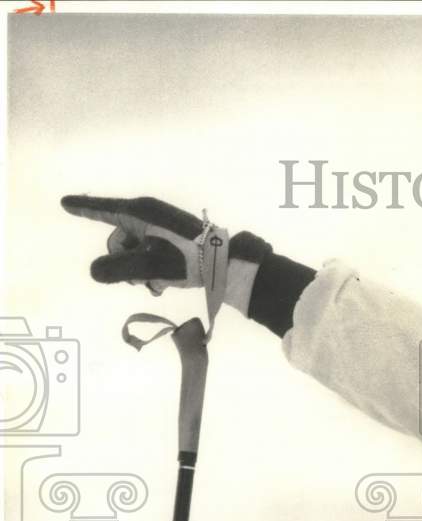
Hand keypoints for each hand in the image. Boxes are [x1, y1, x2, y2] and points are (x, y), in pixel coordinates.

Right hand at [61, 195, 271, 310]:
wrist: (226, 263)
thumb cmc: (187, 259)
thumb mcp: (148, 266)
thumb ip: (115, 269)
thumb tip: (96, 271)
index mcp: (140, 212)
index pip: (103, 210)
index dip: (83, 209)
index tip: (64, 203)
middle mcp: (149, 215)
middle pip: (117, 240)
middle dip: (122, 262)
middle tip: (140, 280)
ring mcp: (162, 226)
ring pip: (134, 251)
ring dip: (139, 271)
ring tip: (157, 284)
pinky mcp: (173, 238)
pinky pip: (149, 254)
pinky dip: (151, 270)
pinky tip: (163, 286)